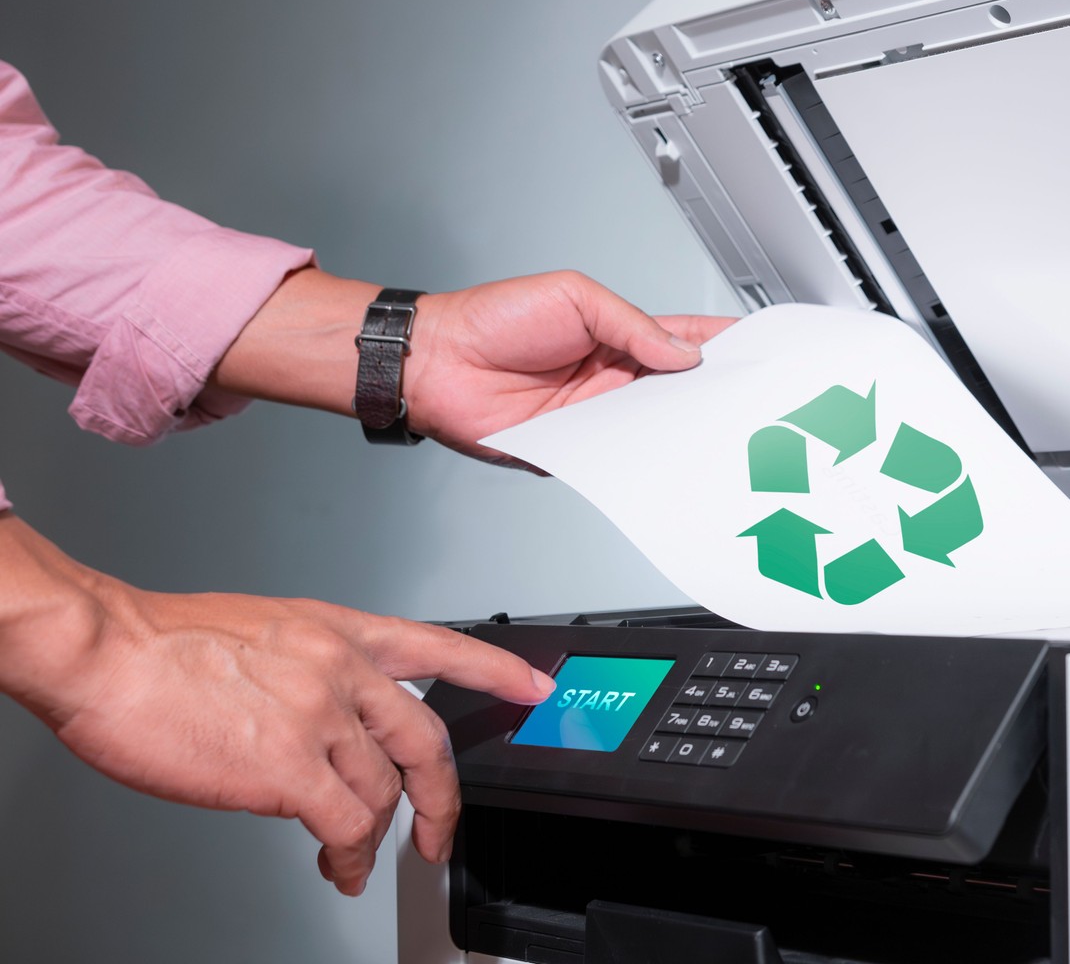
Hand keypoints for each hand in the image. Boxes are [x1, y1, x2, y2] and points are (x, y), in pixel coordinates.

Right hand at [0, 513, 555, 897]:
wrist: (108, 652)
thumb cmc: (160, 644)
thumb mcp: (260, 631)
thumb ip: (306, 668)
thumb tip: (316, 714)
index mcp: (336, 630)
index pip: (438, 646)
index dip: (494, 671)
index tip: (534, 686)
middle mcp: (340, 669)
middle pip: (425, 737)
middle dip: (442, 794)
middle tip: (441, 828)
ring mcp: (320, 718)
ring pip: (385, 790)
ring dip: (377, 835)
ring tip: (353, 859)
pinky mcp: (290, 768)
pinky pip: (347, 823)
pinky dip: (348, 854)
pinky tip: (335, 865)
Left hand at [405, 271, 734, 462]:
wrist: (437, 361)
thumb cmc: (494, 319)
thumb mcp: (574, 298)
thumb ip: (631, 324)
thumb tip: (682, 353)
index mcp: (618, 335)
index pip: (682, 340)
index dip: (720, 344)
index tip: (755, 347)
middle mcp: (613, 378)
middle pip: (678, 389)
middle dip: (711, 390)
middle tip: (742, 393)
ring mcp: (596, 416)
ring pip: (654, 427)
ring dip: (679, 426)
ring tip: (710, 423)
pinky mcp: (575, 450)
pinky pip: (616, 456)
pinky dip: (638, 457)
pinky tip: (659, 451)